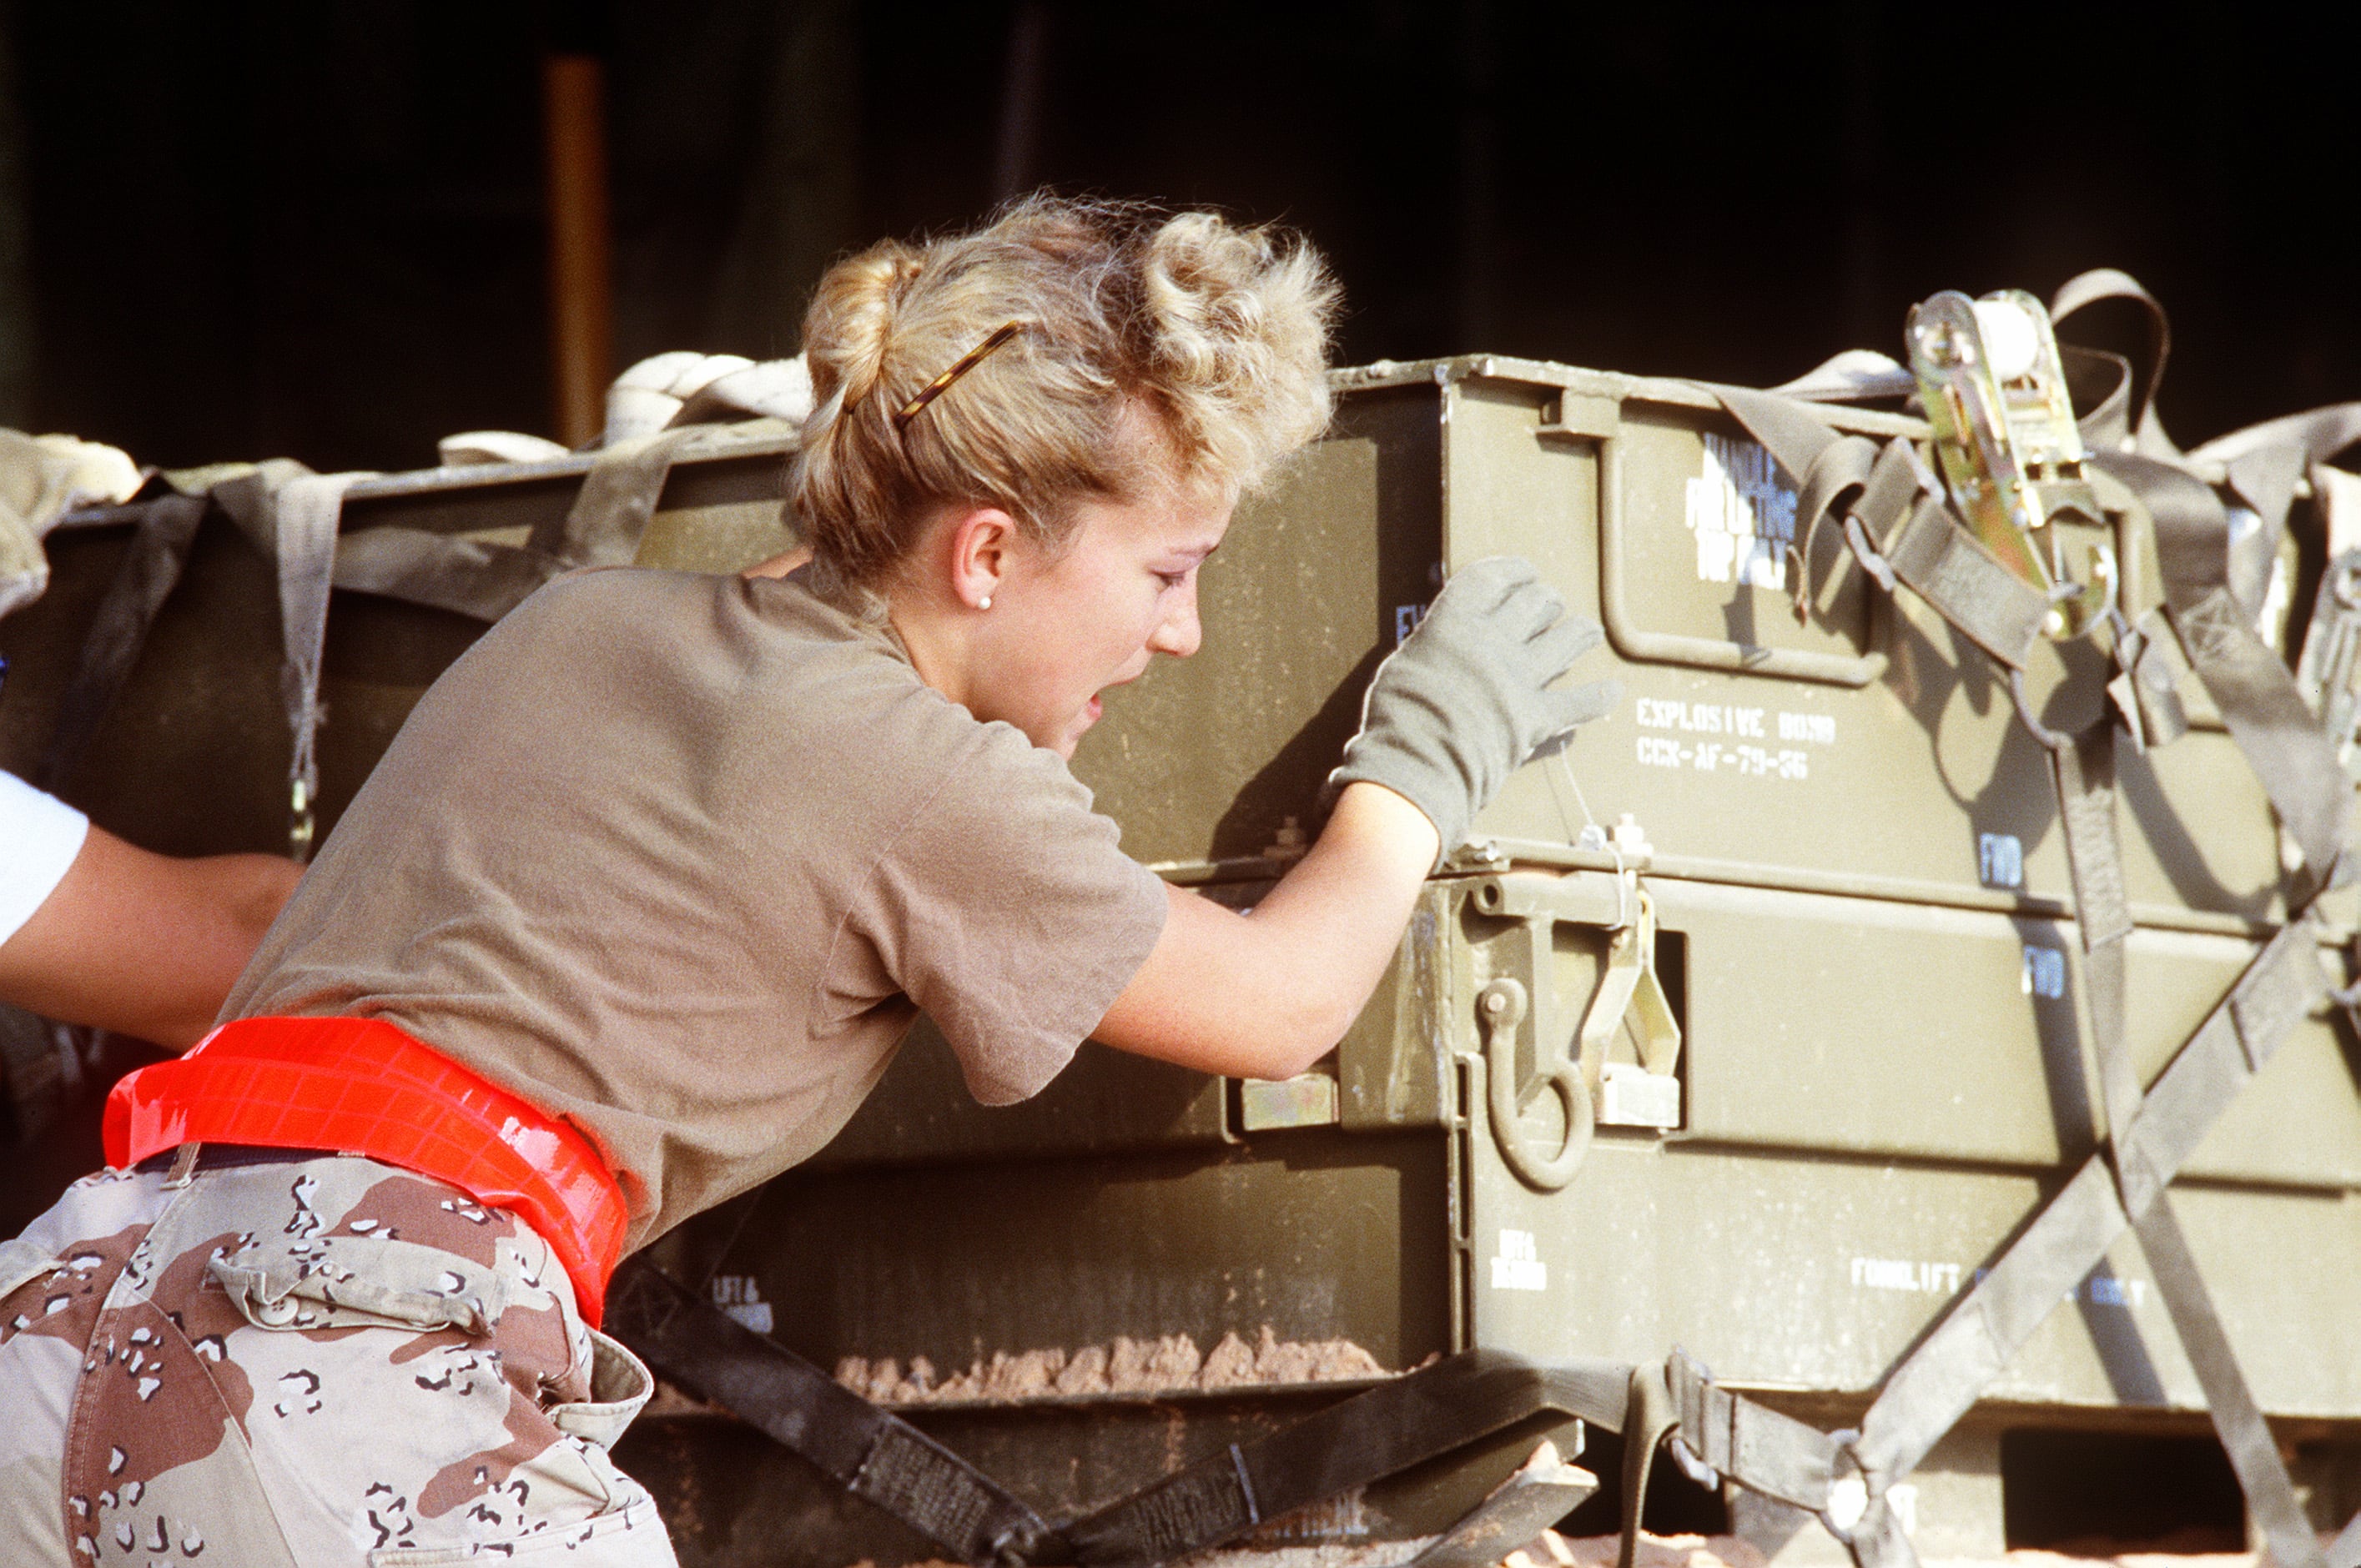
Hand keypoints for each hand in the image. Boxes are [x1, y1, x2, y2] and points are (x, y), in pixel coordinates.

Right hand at [1327, 556, 1617, 866]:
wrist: (1414, 766)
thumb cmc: (1395, 719)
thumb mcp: (1403, 666)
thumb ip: (1433, 646)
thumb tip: (1443, 639)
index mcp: (1455, 622)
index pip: (1493, 578)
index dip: (1513, 571)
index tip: (1524, 572)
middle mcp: (1494, 641)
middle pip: (1537, 602)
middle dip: (1546, 600)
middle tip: (1547, 606)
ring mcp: (1519, 678)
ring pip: (1570, 637)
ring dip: (1580, 631)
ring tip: (1585, 632)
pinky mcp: (1537, 717)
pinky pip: (1583, 702)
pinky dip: (1600, 697)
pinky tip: (1614, 691)